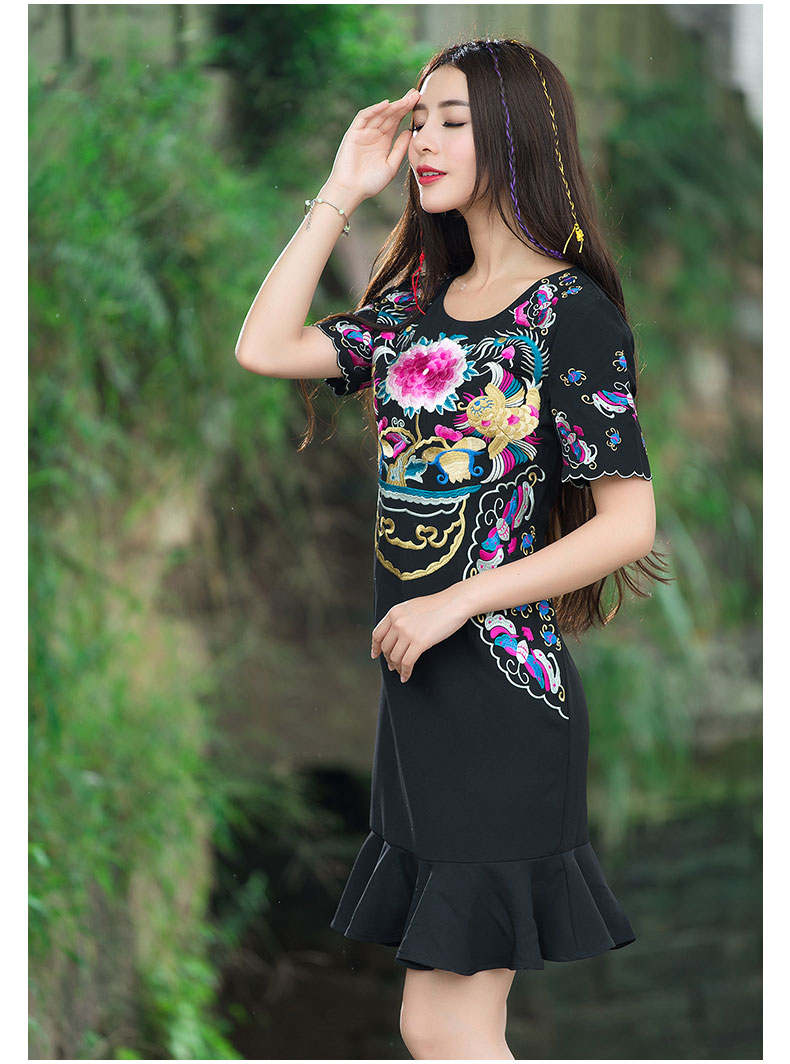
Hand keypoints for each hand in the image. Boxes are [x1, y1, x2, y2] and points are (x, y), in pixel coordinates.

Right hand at [326, 88, 420, 204]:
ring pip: (379, 114)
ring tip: (406, 100)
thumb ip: (400, 149)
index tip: (420, 102)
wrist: (352, 191)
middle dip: (402, 104)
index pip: (396, 121)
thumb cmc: (370, 183)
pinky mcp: (353, 133)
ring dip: (392, 106)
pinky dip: (374, 110)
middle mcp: (374, 134)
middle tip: (415, 94)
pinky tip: (386, 105)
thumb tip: (410, 132)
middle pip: (389, 114)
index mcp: (383, 141)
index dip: (407, 111)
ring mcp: (363, 132)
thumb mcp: (391, 165)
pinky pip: (364, 117)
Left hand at [371, 586, 469, 682]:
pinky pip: (407, 663)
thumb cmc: (438, 605)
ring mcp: (407, 632)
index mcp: (394, 612)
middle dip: (388, 659)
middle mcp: (397, 622)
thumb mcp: (412, 607)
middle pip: (386, 648)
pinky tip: (406, 676)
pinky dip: (405, 672)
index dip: (375, 647)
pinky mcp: (419, 642)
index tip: (375, 654)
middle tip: (392, 666)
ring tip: (401, 672)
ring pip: (395, 657)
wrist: (454, 603)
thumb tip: (395, 635)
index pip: (377, 634)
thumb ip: (401, 618)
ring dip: (397, 668)